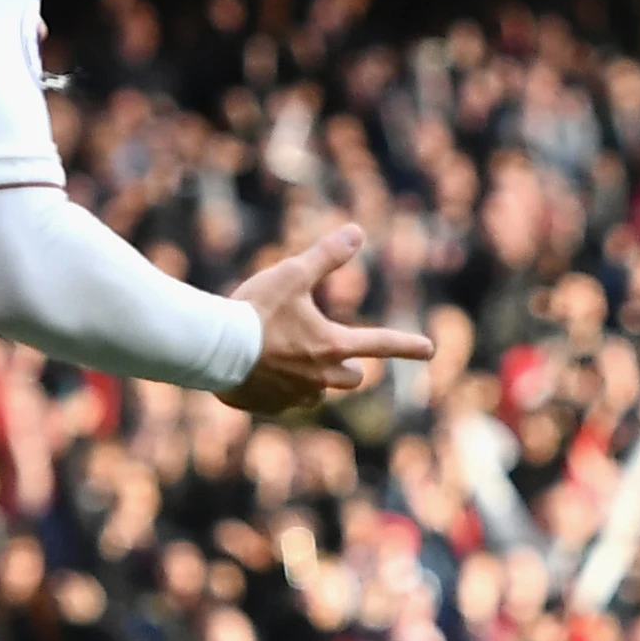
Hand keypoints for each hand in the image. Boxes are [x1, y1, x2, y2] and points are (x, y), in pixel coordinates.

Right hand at [221, 226, 433, 415]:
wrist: (211, 349)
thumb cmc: (254, 310)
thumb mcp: (292, 275)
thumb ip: (326, 256)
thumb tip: (356, 232)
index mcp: (331, 345)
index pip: (380, 343)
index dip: (406, 344)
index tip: (428, 348)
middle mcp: (319, 377)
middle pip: (351, 378)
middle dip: (350, 367)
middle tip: (343, 357)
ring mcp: (294, 397)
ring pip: (317, 394)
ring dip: (314, 381)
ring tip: (295, 364)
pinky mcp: (268, 408)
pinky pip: (284, 403)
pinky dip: (279, 390)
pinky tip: (263, 375)